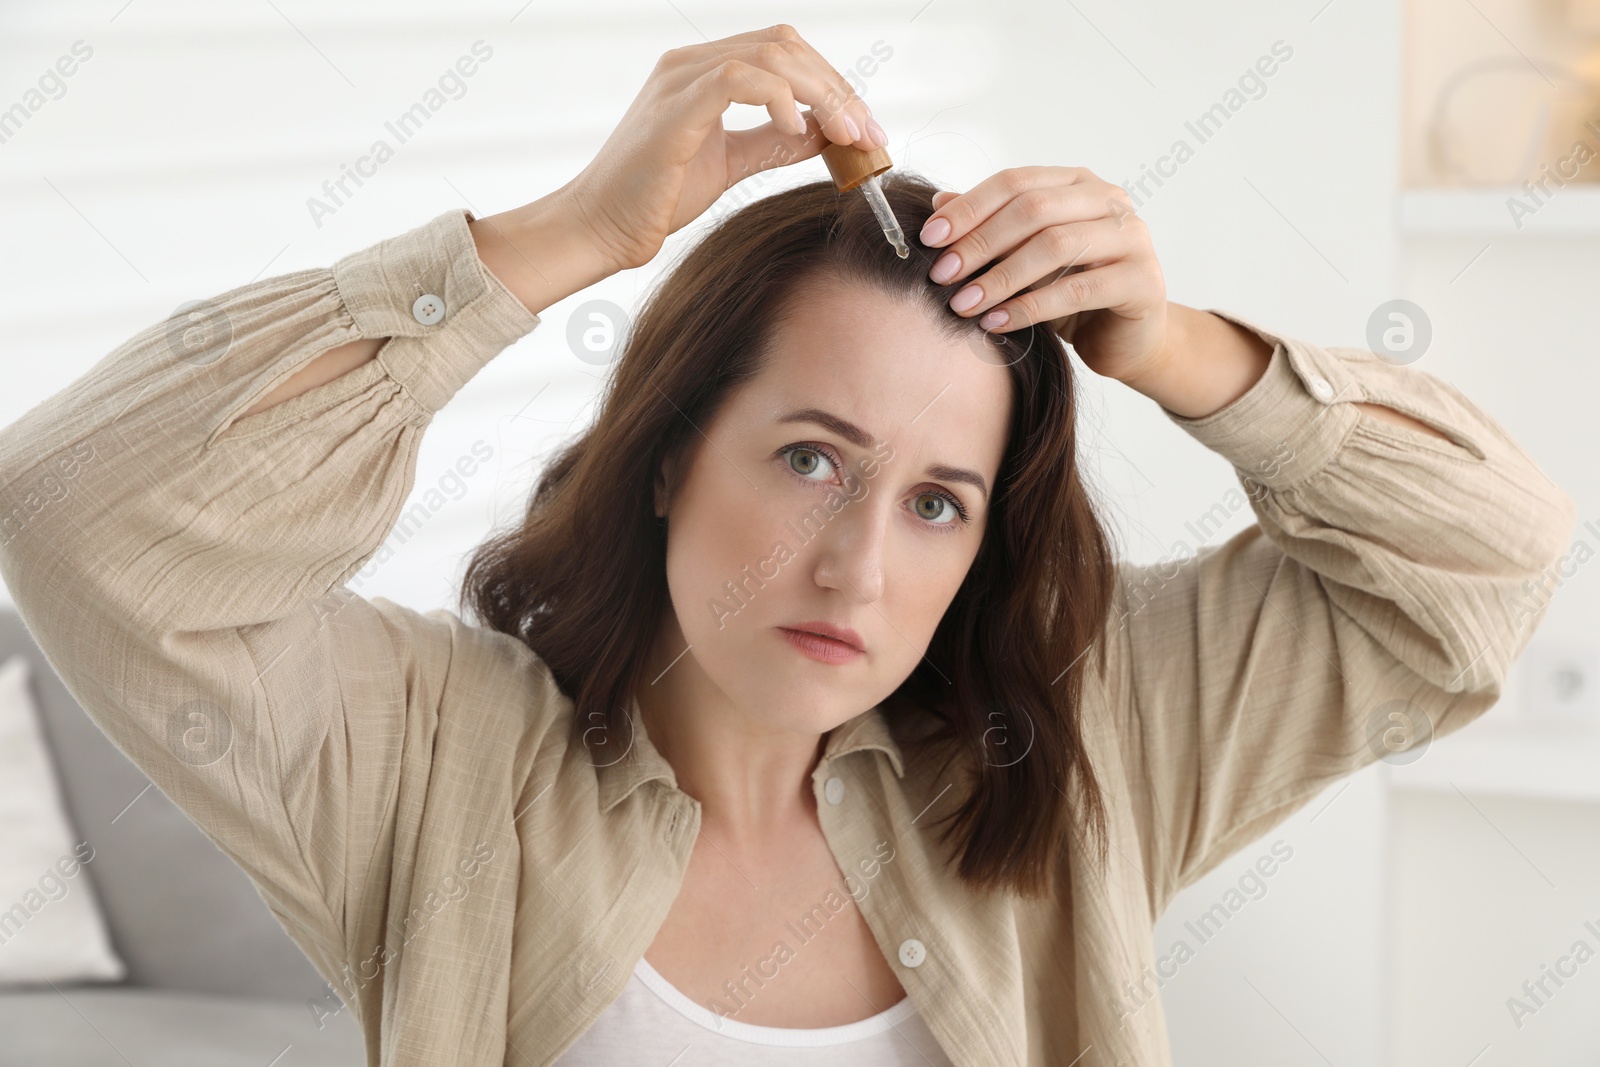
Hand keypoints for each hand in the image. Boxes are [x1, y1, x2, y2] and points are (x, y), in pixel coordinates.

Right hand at [556, 23, 885, 274]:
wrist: (601, 228)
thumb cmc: (654, 198)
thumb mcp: (730, 164)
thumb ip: (773, 143)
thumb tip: (825, 134)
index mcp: (704, 73)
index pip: (784, 53)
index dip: (832, 85)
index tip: (865, 130)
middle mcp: (691, 64)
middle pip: (786, 46)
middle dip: (838, 88)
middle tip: (868, 134)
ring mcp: (681, 79)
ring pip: (771, 55)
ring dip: (821, 94)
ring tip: (845, 135)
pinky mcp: (676, 107)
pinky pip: (740, 78)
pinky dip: (779, 99)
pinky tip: (797, 132)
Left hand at [917, 166, 1168, 384]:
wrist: (1125, 339)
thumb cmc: (1072, 294)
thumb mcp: (1024, 258)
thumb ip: (990, 227)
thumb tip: (938, 200)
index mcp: (1077, 184)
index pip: (1016, 182)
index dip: (969, 207)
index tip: (929, 238)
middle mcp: (1109, 201)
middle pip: (1033, 209)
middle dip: (980, 243)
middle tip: (941, 276)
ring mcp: (1131, 237)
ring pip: (1055, 246)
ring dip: (1001, 277)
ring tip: (963, 304)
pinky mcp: (1142, 281)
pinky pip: (1077, 290)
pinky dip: (1031, 307)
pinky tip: (998, 323)